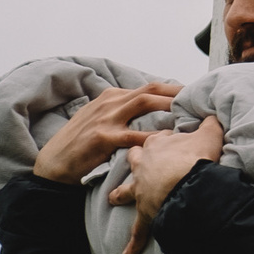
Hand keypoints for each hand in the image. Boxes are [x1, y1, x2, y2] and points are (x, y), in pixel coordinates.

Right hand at [31, 83, 180, 184]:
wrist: (53, 165)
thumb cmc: (80, 145)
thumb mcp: (100, 120)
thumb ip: (122, 113)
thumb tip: (152, 113)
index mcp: (111, 97)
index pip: (149, 87)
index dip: (174, 91)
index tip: (193, 96)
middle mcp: (110, 102)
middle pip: (152, 90)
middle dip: (178, 93)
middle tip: (200, 101)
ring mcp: (106, 118)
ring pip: (145, 104)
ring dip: (170, 107)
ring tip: (191, 114)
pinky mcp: (103, 137)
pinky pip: (135, 136)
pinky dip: (154, 137)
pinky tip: (170, 141)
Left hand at [108, 117, 223, 253]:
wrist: (187, 182)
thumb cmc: (196, 157)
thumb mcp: (208, 134)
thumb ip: (210, 123)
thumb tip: (213, 114)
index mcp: (157, 145)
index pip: (156, 138)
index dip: (162, 139)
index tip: (167, 140)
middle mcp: (145, 165)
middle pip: (134, 159)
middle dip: (134, 160)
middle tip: (135, 162)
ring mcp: (142, 189)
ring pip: (127, 191)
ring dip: (121, 195)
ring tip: (113, 199)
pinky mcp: (146, 211)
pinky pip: (139, 229)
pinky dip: (134, 242)